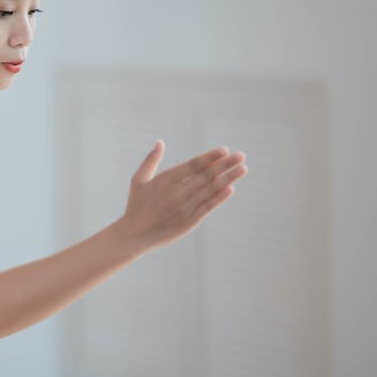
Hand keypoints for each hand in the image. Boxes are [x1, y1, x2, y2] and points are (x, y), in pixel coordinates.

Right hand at [119, 140, 247, 251]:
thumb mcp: (138, 180)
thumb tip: (160, 142)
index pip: (193, 165)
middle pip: (205, 176)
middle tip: (241, 155)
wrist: (134, 235)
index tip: (225, 150)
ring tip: (242, 168)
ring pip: (210, 190)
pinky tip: (231, 188)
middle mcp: (175, 193)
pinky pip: (207, 207)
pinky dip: (219, 198)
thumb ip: (150, 160)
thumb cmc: (137, 205)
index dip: (210, 157)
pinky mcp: (188, 222)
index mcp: (164, 180)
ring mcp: (183, 208)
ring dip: (228, 178)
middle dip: (225, 165)